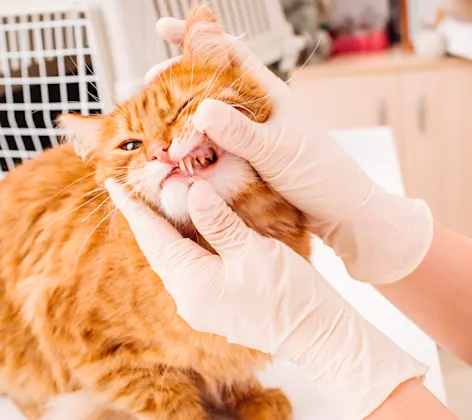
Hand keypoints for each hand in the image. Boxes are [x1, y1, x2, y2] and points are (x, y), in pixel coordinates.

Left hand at [106, 178, 426, 419]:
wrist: (314, 332)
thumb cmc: (287, 292)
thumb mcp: (251, 250)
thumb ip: (217, 220)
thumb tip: (193, 190)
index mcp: (192, 283)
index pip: (153, 237)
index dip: (134, 209)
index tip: (113, 186)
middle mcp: (187, 298)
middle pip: (158, 250)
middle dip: (146, 218)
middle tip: (136, 188)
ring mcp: (199, 305)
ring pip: (172, 259)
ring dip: (164, 231)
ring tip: (157, 203)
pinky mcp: (213, 305)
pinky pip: (187, 269)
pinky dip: (183, 245)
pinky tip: (187, 229)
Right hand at [149, 18, 432, 284]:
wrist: (339, 212)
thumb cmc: (322, 175)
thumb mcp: (279, 151)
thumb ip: (242, 132)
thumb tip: (202, 110)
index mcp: (269, 96)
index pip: (230, 55)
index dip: (199, 38)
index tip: (166, 29)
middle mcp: (257, 113)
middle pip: (210, 86)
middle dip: (178, 82)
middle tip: (150, 86)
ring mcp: (251, 137)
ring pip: (208, 119)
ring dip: (182, 120)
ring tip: (158, 126)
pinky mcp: (247, 161)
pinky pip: (214, 148)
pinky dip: (195, 149)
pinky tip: (180, 155)